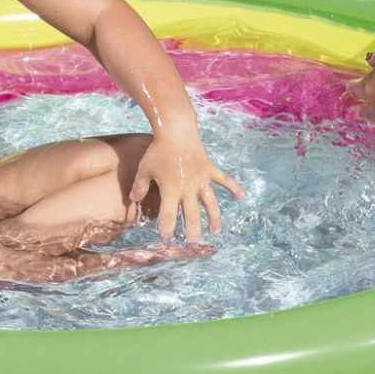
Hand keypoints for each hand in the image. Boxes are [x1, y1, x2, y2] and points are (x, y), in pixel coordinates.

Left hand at [126, 128, 245, 241]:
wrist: (176, 130)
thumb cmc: (158, 150)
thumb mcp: (144, 169)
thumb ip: (139, 186)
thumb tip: (133, 199)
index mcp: (171, 190)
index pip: (169, 215)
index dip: (167, 229)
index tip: (167, 239)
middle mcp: (188, 188)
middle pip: (192, 215)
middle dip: (192, 231)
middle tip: (193, 243)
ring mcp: (201, 179)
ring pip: (210, 203)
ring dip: (213, 218)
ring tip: (214, 231)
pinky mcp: (209, 169)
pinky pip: (224, 180)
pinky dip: (233, 188)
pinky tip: (241, 196)